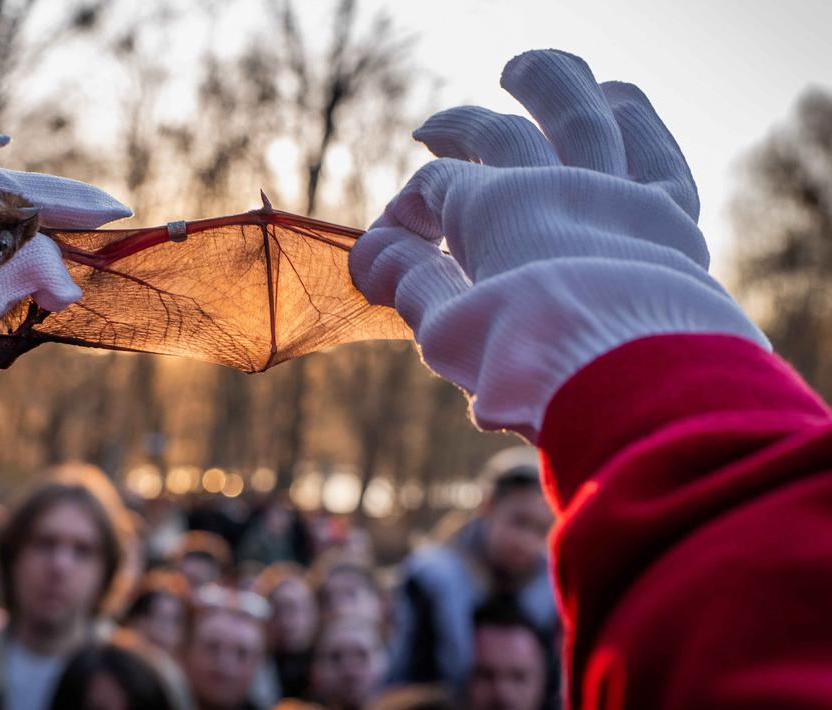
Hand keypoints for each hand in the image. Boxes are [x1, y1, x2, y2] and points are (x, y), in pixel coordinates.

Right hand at [350, 50, 766, 439]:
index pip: (437, 188)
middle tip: (431, 131)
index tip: (392, 241)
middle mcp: (554, 185)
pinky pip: (657, 152)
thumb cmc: (529, 364)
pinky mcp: (673, 218)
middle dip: (458, 129)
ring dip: (550, 85)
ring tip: (524, 69)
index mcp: (492, 210)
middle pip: (498, 134)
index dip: (407, 207)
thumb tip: (369, 251)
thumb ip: (409, 281)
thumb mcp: (449, 329)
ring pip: (581, 116)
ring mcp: (617, 193)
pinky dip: (636, 119)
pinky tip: (617, 98)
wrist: (632, 387)